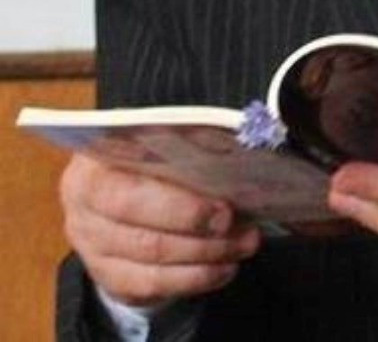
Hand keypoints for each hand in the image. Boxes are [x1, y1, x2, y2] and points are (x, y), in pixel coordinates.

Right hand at [60, 153, 260, 305]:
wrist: (120, 189)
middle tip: (239, 226)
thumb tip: (236, 155)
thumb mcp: (165, 142)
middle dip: (198, 229)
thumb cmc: (151, 157)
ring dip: (205, 255)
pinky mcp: (106, 274)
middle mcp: (84, 206)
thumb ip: (191, 145)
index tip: (224, 208)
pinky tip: (224, 268)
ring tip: (244, 244)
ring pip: (150, 258)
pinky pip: (150, 284)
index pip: (131, 188)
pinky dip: (194, 278)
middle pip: (141, 228)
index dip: (180, 204)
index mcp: (95, 164)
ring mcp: (91, 244)